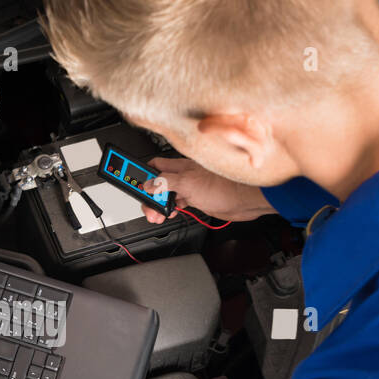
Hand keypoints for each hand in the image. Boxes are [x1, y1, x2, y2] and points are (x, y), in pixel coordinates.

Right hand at [141, 157, 275, 224]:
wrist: (244, 199)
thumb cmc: (224, 186)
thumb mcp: (187, 183)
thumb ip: (165, 182)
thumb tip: (148, 184)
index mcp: (179, 166)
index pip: (154, 165)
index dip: (142, 173)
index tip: (133, 183)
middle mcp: (183, 175)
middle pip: (158, 182)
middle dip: (149, 194)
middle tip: (146, 206)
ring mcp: (190, 187)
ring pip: (167, 194)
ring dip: (159, 205)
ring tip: (157, 214)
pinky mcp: (198, 198)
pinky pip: (178, 203)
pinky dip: (171, 209)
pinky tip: (172, 213)